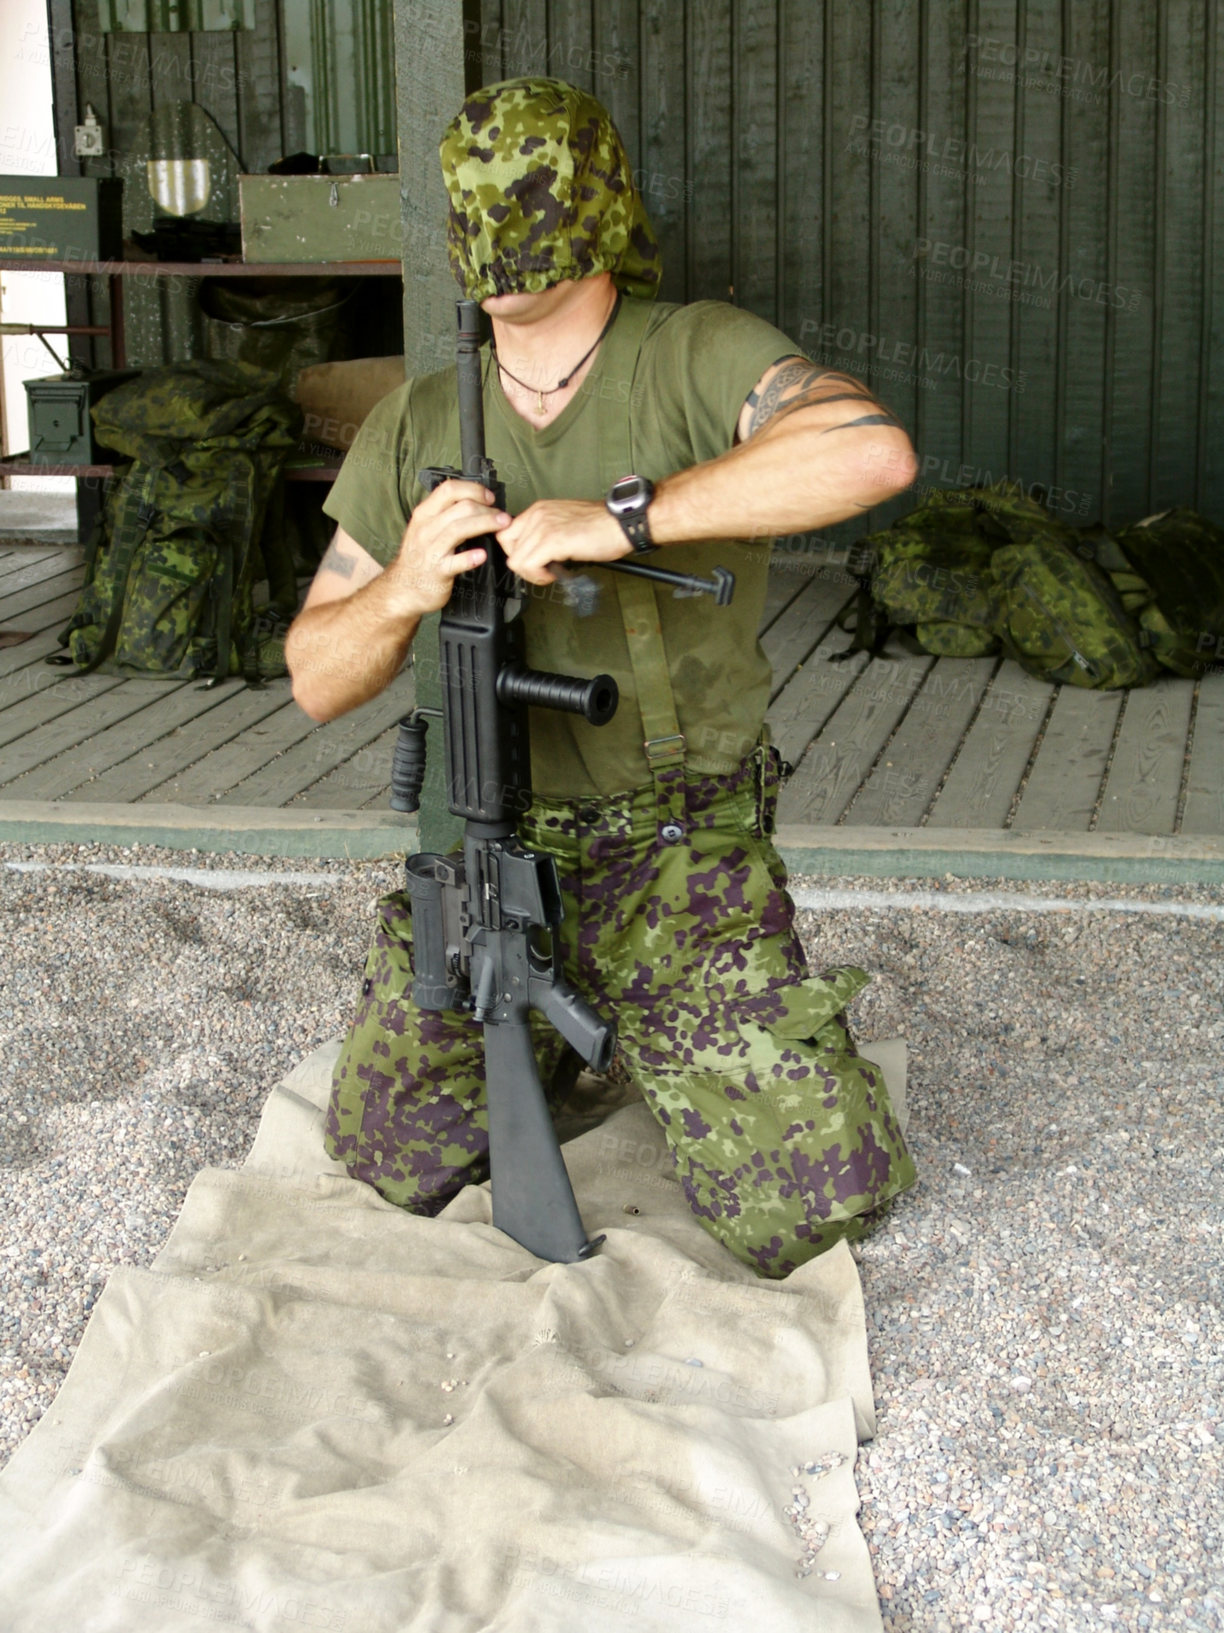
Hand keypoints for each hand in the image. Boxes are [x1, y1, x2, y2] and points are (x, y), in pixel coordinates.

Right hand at [383, 479, 506, 614]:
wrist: (404, 588)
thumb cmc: (419, 557)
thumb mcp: (425, 528)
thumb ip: (444, 514)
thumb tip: (473, 501)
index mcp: (424, 514)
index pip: (449, 489)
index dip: (473, 490)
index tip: (489, 497)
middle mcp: (426, 529)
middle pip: (460, 508)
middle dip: (486, 508)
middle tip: (502, 515)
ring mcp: (431, 550)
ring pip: (460, 529)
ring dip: (485, 524)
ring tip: (502, 525)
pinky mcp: (438, 572)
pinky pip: (455, 562)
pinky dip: (469, 558)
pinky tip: (482, 555)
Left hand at [497, 499, 628, 586]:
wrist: (621, 524)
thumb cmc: (602, 527)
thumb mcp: (565, 523)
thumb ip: (545, 532)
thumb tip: (535, 552)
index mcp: (539, 509)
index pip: (507, 533)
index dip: (518, 552)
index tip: (533, 560)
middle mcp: (538, 515)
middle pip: (508, 547)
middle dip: (523, 564)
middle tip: (541, 569)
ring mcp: (544, 527)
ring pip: (516, 560)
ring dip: (532, 573)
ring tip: (550, 571)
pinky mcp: (552, 541)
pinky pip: (528, 565)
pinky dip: (539, 576)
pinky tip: (554, 573)